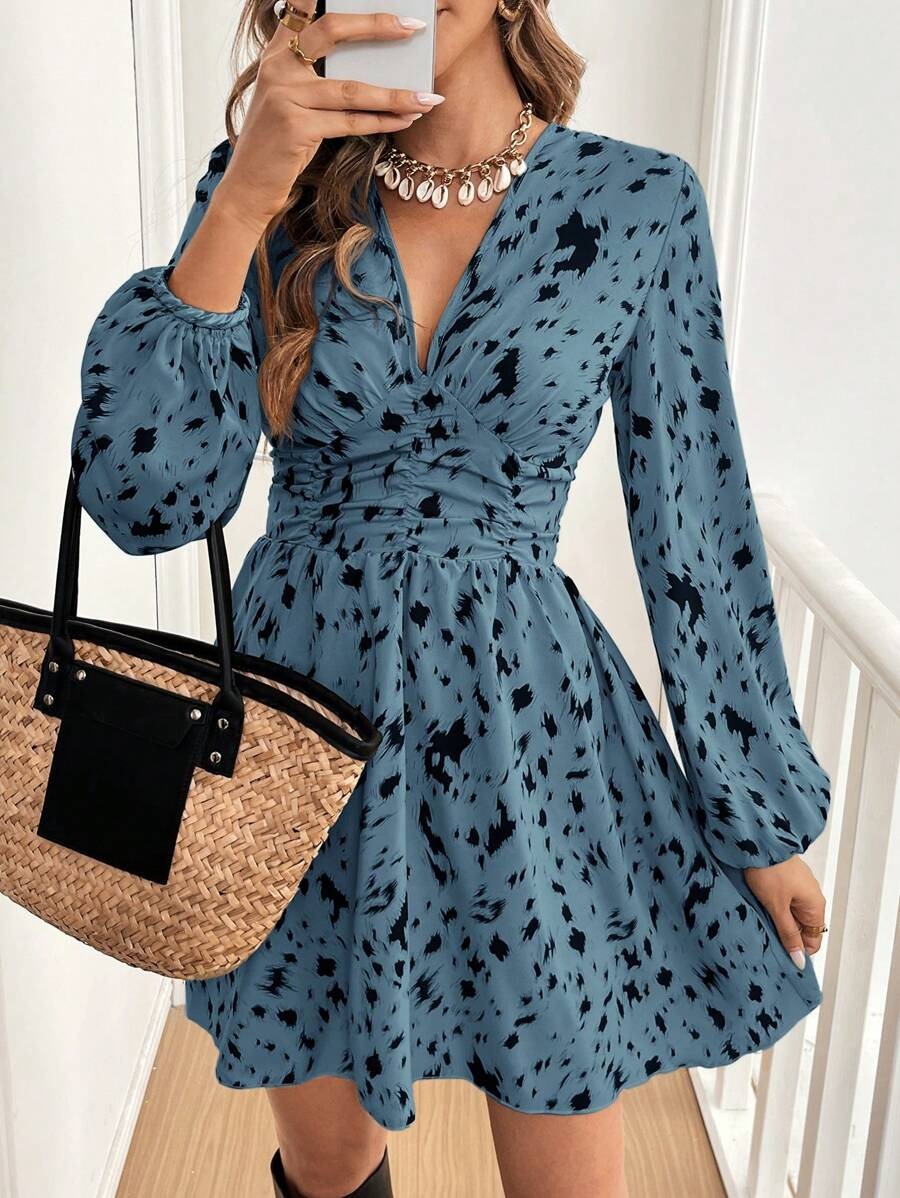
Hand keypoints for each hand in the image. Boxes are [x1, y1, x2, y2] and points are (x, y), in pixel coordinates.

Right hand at [211, 10, 442, 233]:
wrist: (248, 185)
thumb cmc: (276, 145)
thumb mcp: (288, 101)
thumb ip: (312, 76)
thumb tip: (369, 68)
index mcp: (276, 54)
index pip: (300, 8)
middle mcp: (278, 68)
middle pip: (331, 31)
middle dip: (376, 26)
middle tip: (411, 27)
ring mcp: (285, 96)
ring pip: (351, 89)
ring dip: (395, 94)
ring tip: (427, 97)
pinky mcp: (296, 127)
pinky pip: (350, 122)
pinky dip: (381, 122)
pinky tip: (404, 120)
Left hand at [744, 856, 826, 970]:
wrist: (759, 842)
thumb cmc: (770, 871)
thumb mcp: (777, 907)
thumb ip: (788, 934)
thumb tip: (800, 961)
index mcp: (816, 906)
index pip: (813, 941)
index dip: (798, 949)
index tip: (779, 952)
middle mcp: (812, 897)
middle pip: (802, 928)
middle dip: (786, 934)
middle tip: (766, 933)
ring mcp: (800, 888)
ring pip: (792, 915)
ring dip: (778, 919)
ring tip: (762, 918)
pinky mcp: (788, 880)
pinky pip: (785, 902)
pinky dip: (775, 906)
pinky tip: (761, 905)